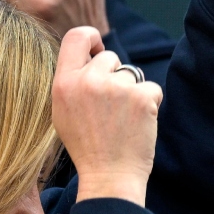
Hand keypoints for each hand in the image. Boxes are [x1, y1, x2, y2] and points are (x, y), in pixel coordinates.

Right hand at [51, 27, 162, 205]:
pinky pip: (151, 88)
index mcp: (63, 84)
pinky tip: (136, 124)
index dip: (91, 39)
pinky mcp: (142, 96)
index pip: (77, 37)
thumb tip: (90, 56)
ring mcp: (116, 88)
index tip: (98, 52)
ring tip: (121, 120)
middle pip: (109, 57)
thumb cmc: (86, 146)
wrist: (109, 176)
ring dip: (131, 92)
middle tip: (109, 107)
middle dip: (114, 76)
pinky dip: (148, 104)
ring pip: (131, 74)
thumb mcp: (63, 112)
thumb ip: (72, 82)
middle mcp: (88, 81)